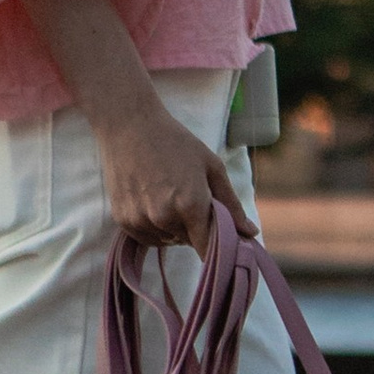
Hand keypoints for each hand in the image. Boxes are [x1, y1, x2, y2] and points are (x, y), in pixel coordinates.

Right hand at [92, 99, 237, 252]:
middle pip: (188, 242)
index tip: (219, 239)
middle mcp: (164, 218)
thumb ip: (232, 205)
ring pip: (167, 241)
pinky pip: (147, 238)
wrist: (129, 126)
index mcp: (190, 205)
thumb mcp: (212, 167)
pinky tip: (153, 201)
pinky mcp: (122, 220)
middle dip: (195, 228)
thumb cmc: (176, 142)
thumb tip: (251, 234)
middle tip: (189, 198)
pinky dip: (154, 227)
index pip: (206, 248)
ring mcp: (140, 220)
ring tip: (169, 196)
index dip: (215, 246)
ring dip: (173, 229)